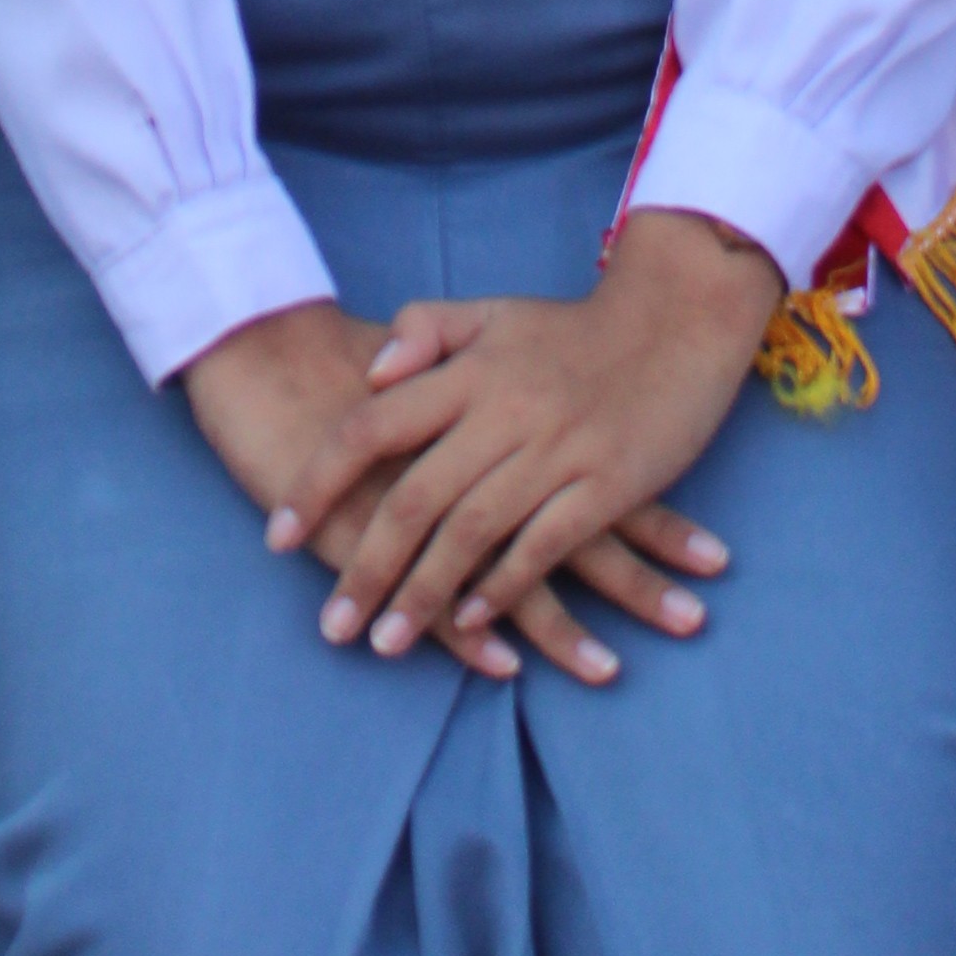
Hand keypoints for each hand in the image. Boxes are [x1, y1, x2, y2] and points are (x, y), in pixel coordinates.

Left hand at [250, 209, 774, 684]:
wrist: (677, 318)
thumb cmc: (575, 327)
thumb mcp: (494, 313)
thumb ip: (428, 331)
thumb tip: (370, 373)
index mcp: (468, 370)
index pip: (371, 427)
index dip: (319, 482)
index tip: (278, 538)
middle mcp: (502, 411)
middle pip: (415, 498)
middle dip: (366, 568)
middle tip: (332, 625)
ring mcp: (554, 450)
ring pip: (472, 533)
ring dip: (424, 595)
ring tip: (385, 642)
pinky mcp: (604, 484)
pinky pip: (542, 546)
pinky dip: (502, 588)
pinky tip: (470, 625)